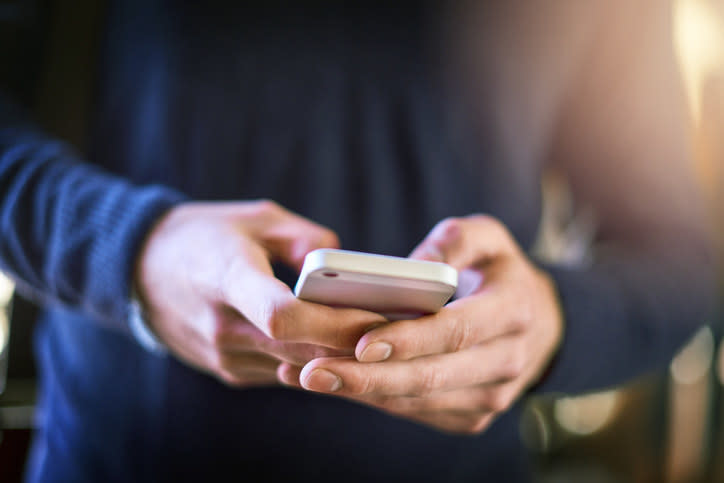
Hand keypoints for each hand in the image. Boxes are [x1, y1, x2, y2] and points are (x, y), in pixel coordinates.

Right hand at [134, 200, 385, 386]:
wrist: (142, 269)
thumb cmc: (204, 235)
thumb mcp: (255, 218)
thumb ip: (305, 239)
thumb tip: (347, 268)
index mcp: (226, 277)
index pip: (281, 314)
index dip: (333, 322)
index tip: (378, 316)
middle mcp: (221, 325)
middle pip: (300, 347)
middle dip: (353, 341)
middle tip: (403, 328)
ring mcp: (222, 355)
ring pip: (296, 366)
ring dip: (338, 354)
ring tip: (382, 335)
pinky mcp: (228, 370)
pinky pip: (282, 371)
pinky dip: (313, 359)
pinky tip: (341, 344)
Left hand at [279, 215, 562, 433]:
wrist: (538, 324)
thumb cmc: (500, 273)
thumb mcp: (491, 238)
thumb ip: (458, 238)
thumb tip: (419, 263)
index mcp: (513, 312)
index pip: (457, 331)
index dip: (411, 340)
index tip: (363, 344)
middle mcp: (506, 361)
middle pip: (431, 377)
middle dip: (369, 379)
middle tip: (314, 372)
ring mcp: (491, 396)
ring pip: (418, 401)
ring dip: (362, 393)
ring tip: (310, 377)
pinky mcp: (472, 415)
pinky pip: (417, 411)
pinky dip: (375, 400)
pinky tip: (336, 384)